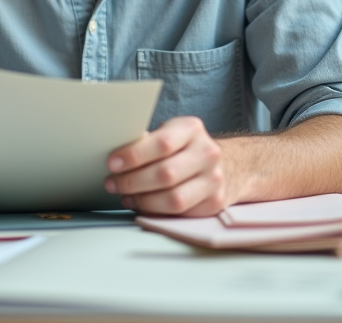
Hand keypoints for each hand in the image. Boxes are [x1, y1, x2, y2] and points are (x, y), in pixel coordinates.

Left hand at [103, 116, 233, 215]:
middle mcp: (207, 153)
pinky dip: (155, 211)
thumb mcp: (172, 133)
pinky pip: (180, 213)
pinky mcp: (215, 202)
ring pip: (173, 199)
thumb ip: (149, 142)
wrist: (229, 165)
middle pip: (165, 174)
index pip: (161, 143)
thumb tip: (115, 157)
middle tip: (112, 183)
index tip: (112, 163)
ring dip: (142, 200)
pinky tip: (141, 204)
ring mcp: (214, 180)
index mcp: (191, 129)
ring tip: (125, 196)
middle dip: (132, 182)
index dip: (133, 155)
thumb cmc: (187, 148)